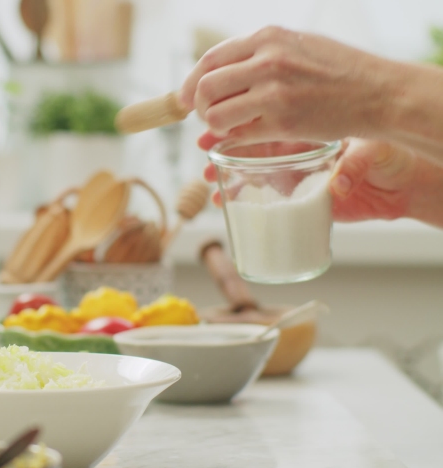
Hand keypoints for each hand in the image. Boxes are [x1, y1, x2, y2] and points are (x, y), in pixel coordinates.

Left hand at [180, 26, 391, 146]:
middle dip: (197, 107)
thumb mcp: (297, 44)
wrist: (378, 92)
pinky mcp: (282, 122)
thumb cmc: (339, 70)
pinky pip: (238, 136)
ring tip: (226, 128)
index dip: (190, 83)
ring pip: (214, 116)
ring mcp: (273, 93)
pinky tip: (243, 137)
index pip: (209, 60)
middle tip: (205, 117)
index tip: (184, 98)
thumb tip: (215, 75)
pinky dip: (234, 140)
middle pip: (205, 88)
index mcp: (268, 37)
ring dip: (213, 127)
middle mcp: (267, 61)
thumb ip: (259, 54)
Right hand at [202, 138, 417, 222]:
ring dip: (225, 176)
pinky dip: (240, 201)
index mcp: (305, 131)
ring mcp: (293, 176)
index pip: (262, 126)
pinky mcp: (297, 201)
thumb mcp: (371, 153)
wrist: (400, 185)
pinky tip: (223, 203)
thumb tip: (337, 186)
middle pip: (247, 147)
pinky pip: (262, 199)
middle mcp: (294, 152)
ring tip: (209, 183)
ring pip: (249, 172)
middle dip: (221, 148)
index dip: (235, 128)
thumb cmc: (388, 160)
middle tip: (204, 153)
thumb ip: (354, 166)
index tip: (214, 130)